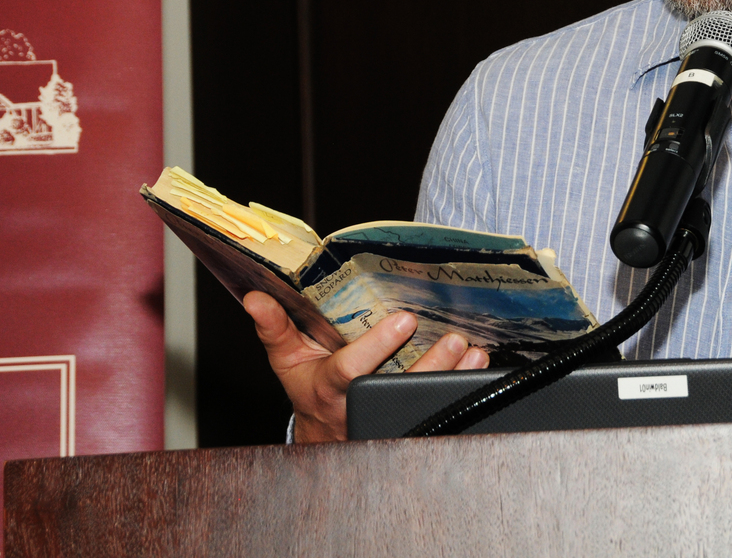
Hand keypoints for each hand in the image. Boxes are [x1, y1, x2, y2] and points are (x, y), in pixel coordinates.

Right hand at [242, 291, 489, 442]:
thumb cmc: (308, 386)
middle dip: (428, 365)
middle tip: (454, 338)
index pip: (351, 369)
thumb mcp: (287, 358)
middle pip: (396, 389)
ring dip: (452, 376)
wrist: (325, 434)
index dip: (377, 347)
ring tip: (473, 351)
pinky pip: (437, 408)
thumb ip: (274, 327)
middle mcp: (359, 405)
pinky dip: (460, 386)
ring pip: (422, 402)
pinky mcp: (408, 423)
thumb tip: (255, 297)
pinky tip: (477, 366)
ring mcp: (386, 418)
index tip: (405, 320)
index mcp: (327, 387)